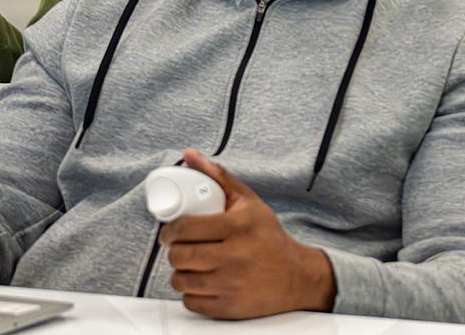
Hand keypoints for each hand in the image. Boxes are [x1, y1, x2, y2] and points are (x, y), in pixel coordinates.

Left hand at [159, 149, 335, 319]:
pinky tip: (202, 281)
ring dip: (181, 272)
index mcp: (239, 226)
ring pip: (181, 281)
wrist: (296, 277)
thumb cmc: (269, 236)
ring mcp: (232, 285)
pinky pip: (191, 302)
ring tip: (192, 264)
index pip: (186, 228)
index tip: (169, 232)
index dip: (169, 230)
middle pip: (180, 256)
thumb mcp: (248, 202)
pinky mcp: (229, 308)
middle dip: (174, 251)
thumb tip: (189, 155)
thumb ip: (218, 177)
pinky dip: (191, 293)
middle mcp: (235, 256)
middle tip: (180, 247)